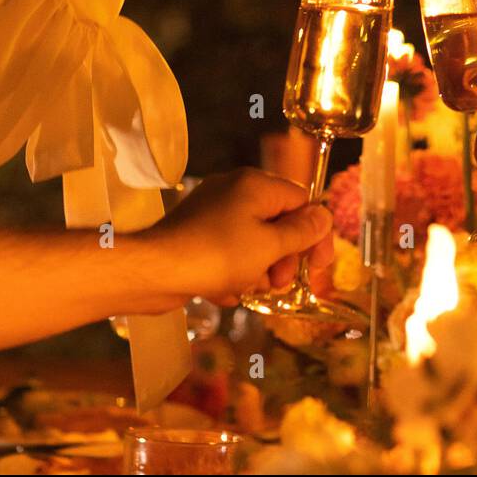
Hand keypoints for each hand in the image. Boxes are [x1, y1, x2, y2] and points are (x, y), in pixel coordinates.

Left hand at [145, 169, 334, 304]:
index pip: (302, 202)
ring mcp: (213, 213)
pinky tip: (224, 291)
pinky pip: (229, 252)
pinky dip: (232, 273)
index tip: (319, 266)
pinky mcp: (197, 235)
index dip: (315, 235)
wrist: (153, 271)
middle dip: (284, 257)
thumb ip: (301, 232)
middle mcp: (235, 191)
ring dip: (258, 270)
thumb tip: (323, 217)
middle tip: (279, 282)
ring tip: (247, 289)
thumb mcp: (269, 246)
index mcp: (256, 185)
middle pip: (278, 223)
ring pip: (254, 242)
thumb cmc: (216, 255)